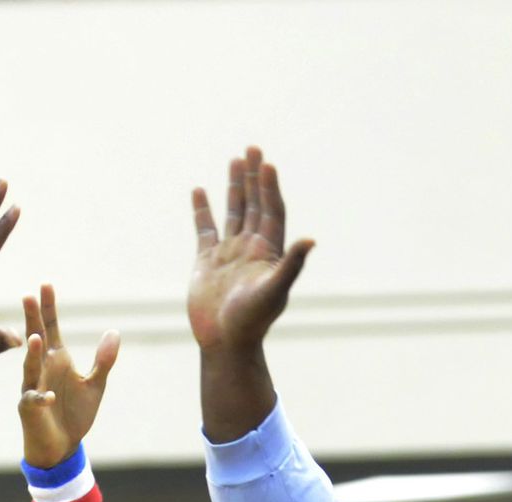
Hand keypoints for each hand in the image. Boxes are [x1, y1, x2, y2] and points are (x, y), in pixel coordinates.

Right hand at [18, 286, 119, 463]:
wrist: (62, 446)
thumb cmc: (74, 414)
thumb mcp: (95, 385)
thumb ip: (103, 360)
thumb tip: (114, 332)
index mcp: (56, 359)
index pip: (51, 327)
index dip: (48, 307)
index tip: (46, 284)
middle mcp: (41, 369)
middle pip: (36, 339)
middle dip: (32, 319)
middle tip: (28, 296)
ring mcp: (33, 387)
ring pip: (31, 368)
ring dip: (33, 355)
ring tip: (35, 338)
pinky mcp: (30, 409)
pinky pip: (35, 401)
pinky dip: (41, 398)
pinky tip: (48, 396)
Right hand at [189, 147, 314, 354]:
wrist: (225, 342)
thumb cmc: (252, 320)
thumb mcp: (274, 289)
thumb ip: (292, 264)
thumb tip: (311, 240)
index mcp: (268, 253)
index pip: (271, 212)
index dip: (270, 188)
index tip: (266, 164)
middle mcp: (251, 249)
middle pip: (254, 205)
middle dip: (254, 178)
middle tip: (253, 148)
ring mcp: (228, 254)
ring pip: (233, 212)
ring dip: (234, 187)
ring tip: (235, 160)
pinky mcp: (206, 262)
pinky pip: (205, 230)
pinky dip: (202, 210)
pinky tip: (200, 190)